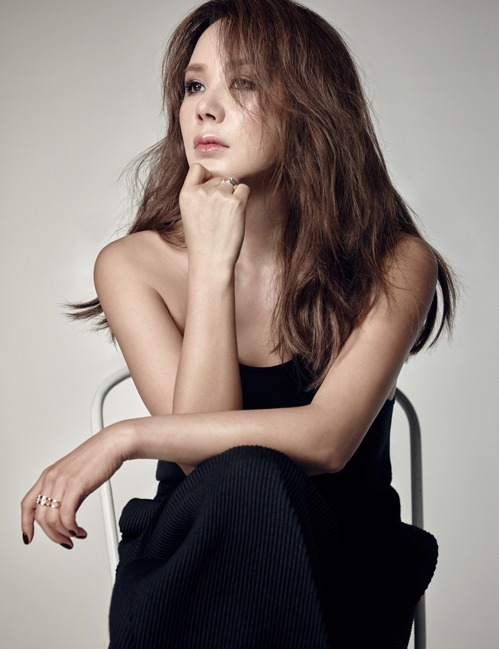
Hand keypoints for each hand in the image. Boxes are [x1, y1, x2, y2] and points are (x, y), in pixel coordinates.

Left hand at [21, 423, 127, 548]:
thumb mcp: (74, 476)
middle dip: (52, 535)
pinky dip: (72, 528)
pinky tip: (80, 529)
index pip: (27, 504)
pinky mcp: (75, 485)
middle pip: (40, 517)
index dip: (25, 524)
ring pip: (52, 519)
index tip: (28, 537)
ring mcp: (62, 481)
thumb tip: (66, 514)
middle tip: (64, 540)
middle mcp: (51, 478)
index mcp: (48, 476)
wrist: (112, 444)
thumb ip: (66, 493)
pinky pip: (66, 516)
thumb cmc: (98, 457)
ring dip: (63, 534)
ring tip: (75, 535)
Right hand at [179, 163, 249, 269]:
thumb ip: (198, 195)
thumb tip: (216, 182)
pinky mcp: (236, 202)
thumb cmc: (202, 242)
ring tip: (226, 217)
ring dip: (233, 195)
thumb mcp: (190, 214)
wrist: (211, 260)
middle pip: (219, 178)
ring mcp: (219, 195)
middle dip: (222, 191)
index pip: (198, 168)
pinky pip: (245, 189)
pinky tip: (236, 215)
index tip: (210, 189)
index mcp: (186, 194)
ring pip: (233, 183)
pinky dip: (243, 199)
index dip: (207, 176)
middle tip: (219, 214)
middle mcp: (202, 191)